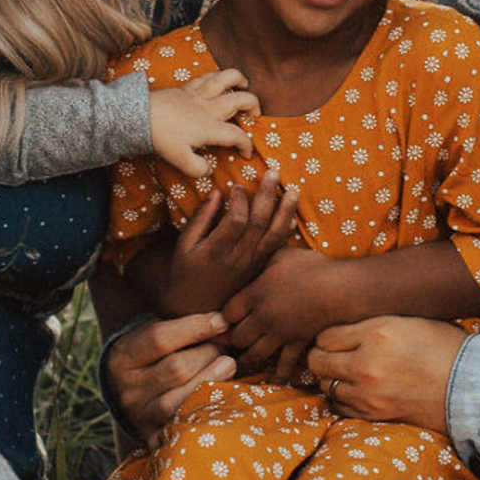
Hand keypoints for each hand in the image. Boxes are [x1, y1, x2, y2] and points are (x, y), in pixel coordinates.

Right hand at [104, 310, 236, 438]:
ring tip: (229, 365)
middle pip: (177, 369)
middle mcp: (128, 391)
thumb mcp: (153, 334)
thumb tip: (222, 324)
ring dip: (213, 379)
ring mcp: (141, 418)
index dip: (196, 327)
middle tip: (225, 347)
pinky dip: (209, 410)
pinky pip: (187, 426)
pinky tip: (222, 396)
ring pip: (183, 398)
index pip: (160, 339)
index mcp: (123, 359)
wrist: (132, 396)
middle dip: (209, 353)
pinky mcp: (156, 439)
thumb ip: (181, 327)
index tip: (222, 321)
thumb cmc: (152, 357)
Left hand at [149, 69, 257, 178]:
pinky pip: (206, 76)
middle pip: (240, 100)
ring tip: (244, 84)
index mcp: (210, 128)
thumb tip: (208, 169)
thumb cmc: (160, 138)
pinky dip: (216, 75)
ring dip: (238, 79)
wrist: (139, 115)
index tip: (246, 154)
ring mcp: (198, 95)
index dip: (247, 145)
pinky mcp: (185, 88)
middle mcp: (209, 108)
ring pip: (225, 79)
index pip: (237, 135)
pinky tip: (218, 78)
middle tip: (254, 115)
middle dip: (253, 106)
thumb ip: (198, 168)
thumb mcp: (180, 161)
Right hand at [166, 175, 300, 314]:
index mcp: (216, 251)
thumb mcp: (184, 244)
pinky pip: (275, 249)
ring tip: (294, 190)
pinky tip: (292, 216)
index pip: (236, 221)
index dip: (240, 200)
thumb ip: (201, 218)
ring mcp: (250, 266)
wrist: (195, 308)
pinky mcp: (258, 269)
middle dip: (267, 195)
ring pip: (273, 236)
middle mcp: (237, 259)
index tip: (238, 185)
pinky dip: (285, 231)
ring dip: (285, 211)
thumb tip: (218, 192)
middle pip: (259, 224)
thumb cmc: (186, 271)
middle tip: (273, 172)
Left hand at [221, 245, 353, 375]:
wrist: (341, 288)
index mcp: (255, 294)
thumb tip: (251, 251)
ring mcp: (280, 334)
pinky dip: (278, 375)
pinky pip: (285, 366)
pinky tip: (272, 381)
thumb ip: (263, 257)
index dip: (222, 318)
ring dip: (245, 362)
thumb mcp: (282, 255)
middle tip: (227, 344)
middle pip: (236, 337)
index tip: (223, 320)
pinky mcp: (297, 344)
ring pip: (254, 355)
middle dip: (231, 340)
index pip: (226, 313)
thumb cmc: (312, 267)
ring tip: (238, 366)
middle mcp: (263, 317)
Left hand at [307, 316, 468, 433]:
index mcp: (377, 332)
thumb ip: (372, 325)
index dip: (328, 336)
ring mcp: (368, 393)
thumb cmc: (444, 348)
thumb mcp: (409, 321)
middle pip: (317, 362)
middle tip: (332, 356)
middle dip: (321, 357)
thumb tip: (342, 327)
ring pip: (325, 386)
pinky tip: (357, 390)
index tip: (336, 338)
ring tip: (347, 373)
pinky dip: (343, 398)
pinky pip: (340, 406)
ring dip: (332, 379)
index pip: (326, 336)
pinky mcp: (374, 414)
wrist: (470, 387)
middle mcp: (366, 363)